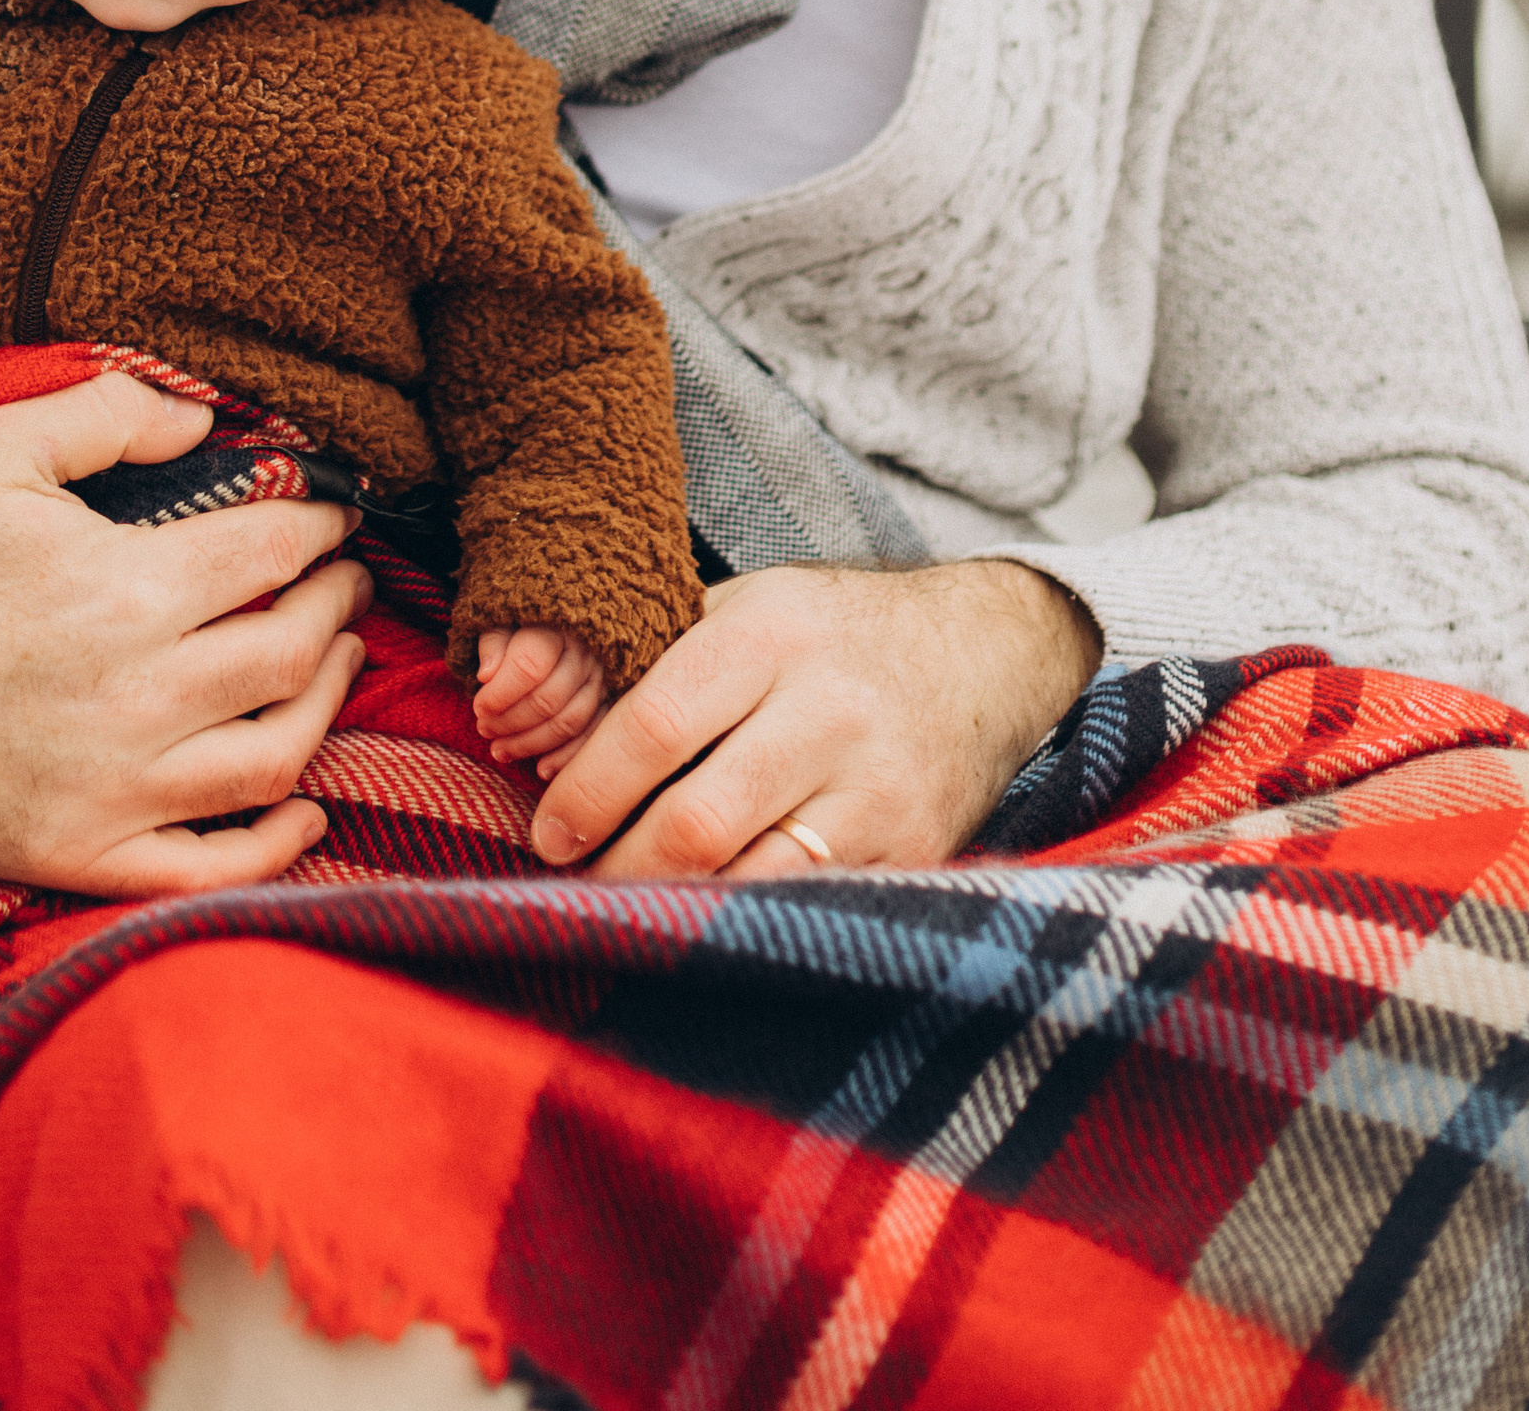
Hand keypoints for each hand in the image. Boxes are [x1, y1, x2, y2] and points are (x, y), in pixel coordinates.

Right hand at [0, 372, 371, 897]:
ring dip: (327, 704)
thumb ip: (111, 412)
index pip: (270, 555)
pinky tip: (308, 807)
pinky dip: (276, 844)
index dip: (319, 527)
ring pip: (272, 759)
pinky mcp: (73, 855)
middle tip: (342, 576)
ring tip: (337, 659)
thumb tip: (209, 419)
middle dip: (335, 605)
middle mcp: (129, 698)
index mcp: (118, 590)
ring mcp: (105, 790)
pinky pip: (208, 869)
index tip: (331, 511)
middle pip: (289, 653)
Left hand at [472, 625, 605, 770]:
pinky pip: (592, 738)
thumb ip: (493, 644)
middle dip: (510, 722)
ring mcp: (601, 680)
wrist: (558, 627)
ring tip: (500, 751)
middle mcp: (585, 652)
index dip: (500, 694)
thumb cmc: (522, 627)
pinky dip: (567, 758)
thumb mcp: (502, 623)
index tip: (479, 708)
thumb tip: (487, 675)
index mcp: (555, 627)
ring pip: (569, 722)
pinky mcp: (610, 704)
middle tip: (484, 730)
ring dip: (531, 744)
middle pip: (548, 699)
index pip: (529, 666)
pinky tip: (541, 770)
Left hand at [531, 559, 1099, 877]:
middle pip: (696, 822)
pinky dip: (748, 919)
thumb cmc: (829, 635)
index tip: (546, 830)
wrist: (981, 654)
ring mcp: (877, 787)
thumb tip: (548, 742)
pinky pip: (811, 903)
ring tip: (627, 907)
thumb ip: (659, 660)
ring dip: (675, 906)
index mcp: (770, 635)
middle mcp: (827, 710)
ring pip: (750, 878)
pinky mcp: (915, 847)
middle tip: (575, 882)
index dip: (588, 790)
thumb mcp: (748, 608)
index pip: (655, 724)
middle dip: (618, 866)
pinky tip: (707, 920)